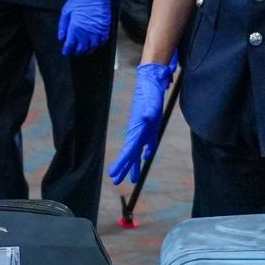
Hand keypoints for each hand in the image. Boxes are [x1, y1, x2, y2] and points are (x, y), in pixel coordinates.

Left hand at [57, 0, 112, 55]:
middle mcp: (87, 32)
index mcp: (75, 28)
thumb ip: (62, 26)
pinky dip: (98, 45)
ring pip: (92, 47)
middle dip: (76, 52)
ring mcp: (97, 31)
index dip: (67, 50)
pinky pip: (102, 41)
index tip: (65, 51)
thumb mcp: (66, 11)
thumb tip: (61, 38)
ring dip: (87, 50)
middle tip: (73, 51)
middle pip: (81, 48)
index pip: (70, 45)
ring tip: (83, 49)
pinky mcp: (105, 27)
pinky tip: (94, 44)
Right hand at [109, 60, 176, 183]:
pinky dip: (146, 152)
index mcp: (136, 129)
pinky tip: (145, 158)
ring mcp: (143, 131)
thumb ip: (149, 110)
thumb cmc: (150, 93)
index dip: (121, 163)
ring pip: (137, 152)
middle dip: (123, 168)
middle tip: (116, 181)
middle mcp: (137, 132)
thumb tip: (148, 116)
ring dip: (134, 164)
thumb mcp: (151, 102)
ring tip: (133, 178)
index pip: (127, 150)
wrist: (150, 83)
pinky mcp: (150, 128)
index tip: (113, 174)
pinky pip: (147, 143)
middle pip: (129, 154)